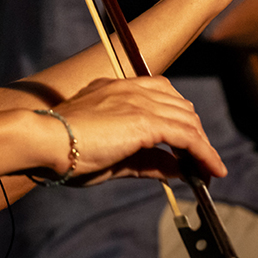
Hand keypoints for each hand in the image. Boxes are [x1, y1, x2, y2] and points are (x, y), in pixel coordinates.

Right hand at [44, 76, 225, 184]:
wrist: (46, 140)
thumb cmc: (66, 150)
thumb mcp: (113, 156)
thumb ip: (146, 159)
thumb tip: (174, 168)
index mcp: (115, 88)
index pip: (160, 93)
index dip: (178, 117)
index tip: (185, 142)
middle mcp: (129, 88)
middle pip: (179, 105)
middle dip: (193, 132)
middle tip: (201, 159)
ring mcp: (138, 101)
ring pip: (186, 119)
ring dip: (202, 144)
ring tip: (210, 168)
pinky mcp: (144, 120)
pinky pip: (186, 136)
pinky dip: (204, 153)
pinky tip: (211, 169)